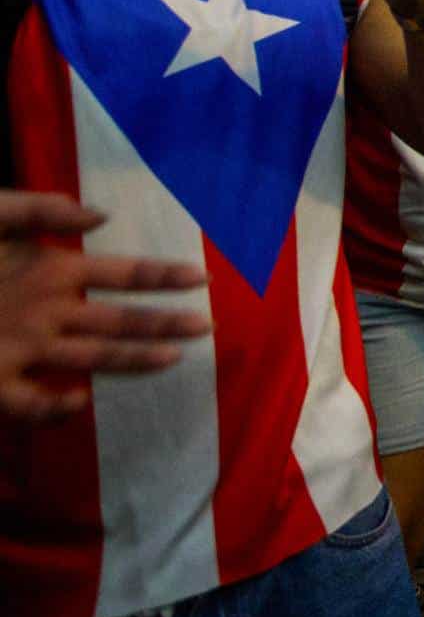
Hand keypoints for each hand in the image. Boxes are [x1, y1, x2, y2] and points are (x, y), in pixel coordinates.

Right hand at [0, 190, 210, 422]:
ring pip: (93, 363)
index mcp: (49, 269)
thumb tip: (101, 214)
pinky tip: (79, 403)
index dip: (166, 275)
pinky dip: (58, 407)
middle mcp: (45, 314)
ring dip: (137, 362)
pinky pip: (34, 405)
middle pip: (122, 322)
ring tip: (175, 361)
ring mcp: (20, 353)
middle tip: (211, 327)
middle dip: (169, 324)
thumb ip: (41, 209)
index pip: (125, 273)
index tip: (203, 278)